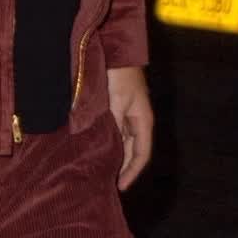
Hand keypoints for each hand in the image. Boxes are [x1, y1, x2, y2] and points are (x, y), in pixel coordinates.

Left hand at [107, 66, 152, 190]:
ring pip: (121, 142)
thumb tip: (106, 147)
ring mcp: (126, 114)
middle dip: (121, 168)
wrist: (115, 51)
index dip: (131, 172)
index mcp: (143, 121)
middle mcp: (136, 120)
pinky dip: (106, 142)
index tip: (119, 187)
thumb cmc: (119, 74)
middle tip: (105, 183)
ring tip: (99, 171)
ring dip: (113, 156)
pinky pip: (113, 131)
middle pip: (131, 151)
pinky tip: (95, 149)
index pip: (141, 154)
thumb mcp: (115, 101)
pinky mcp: (115, 108)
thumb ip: (112, 124)